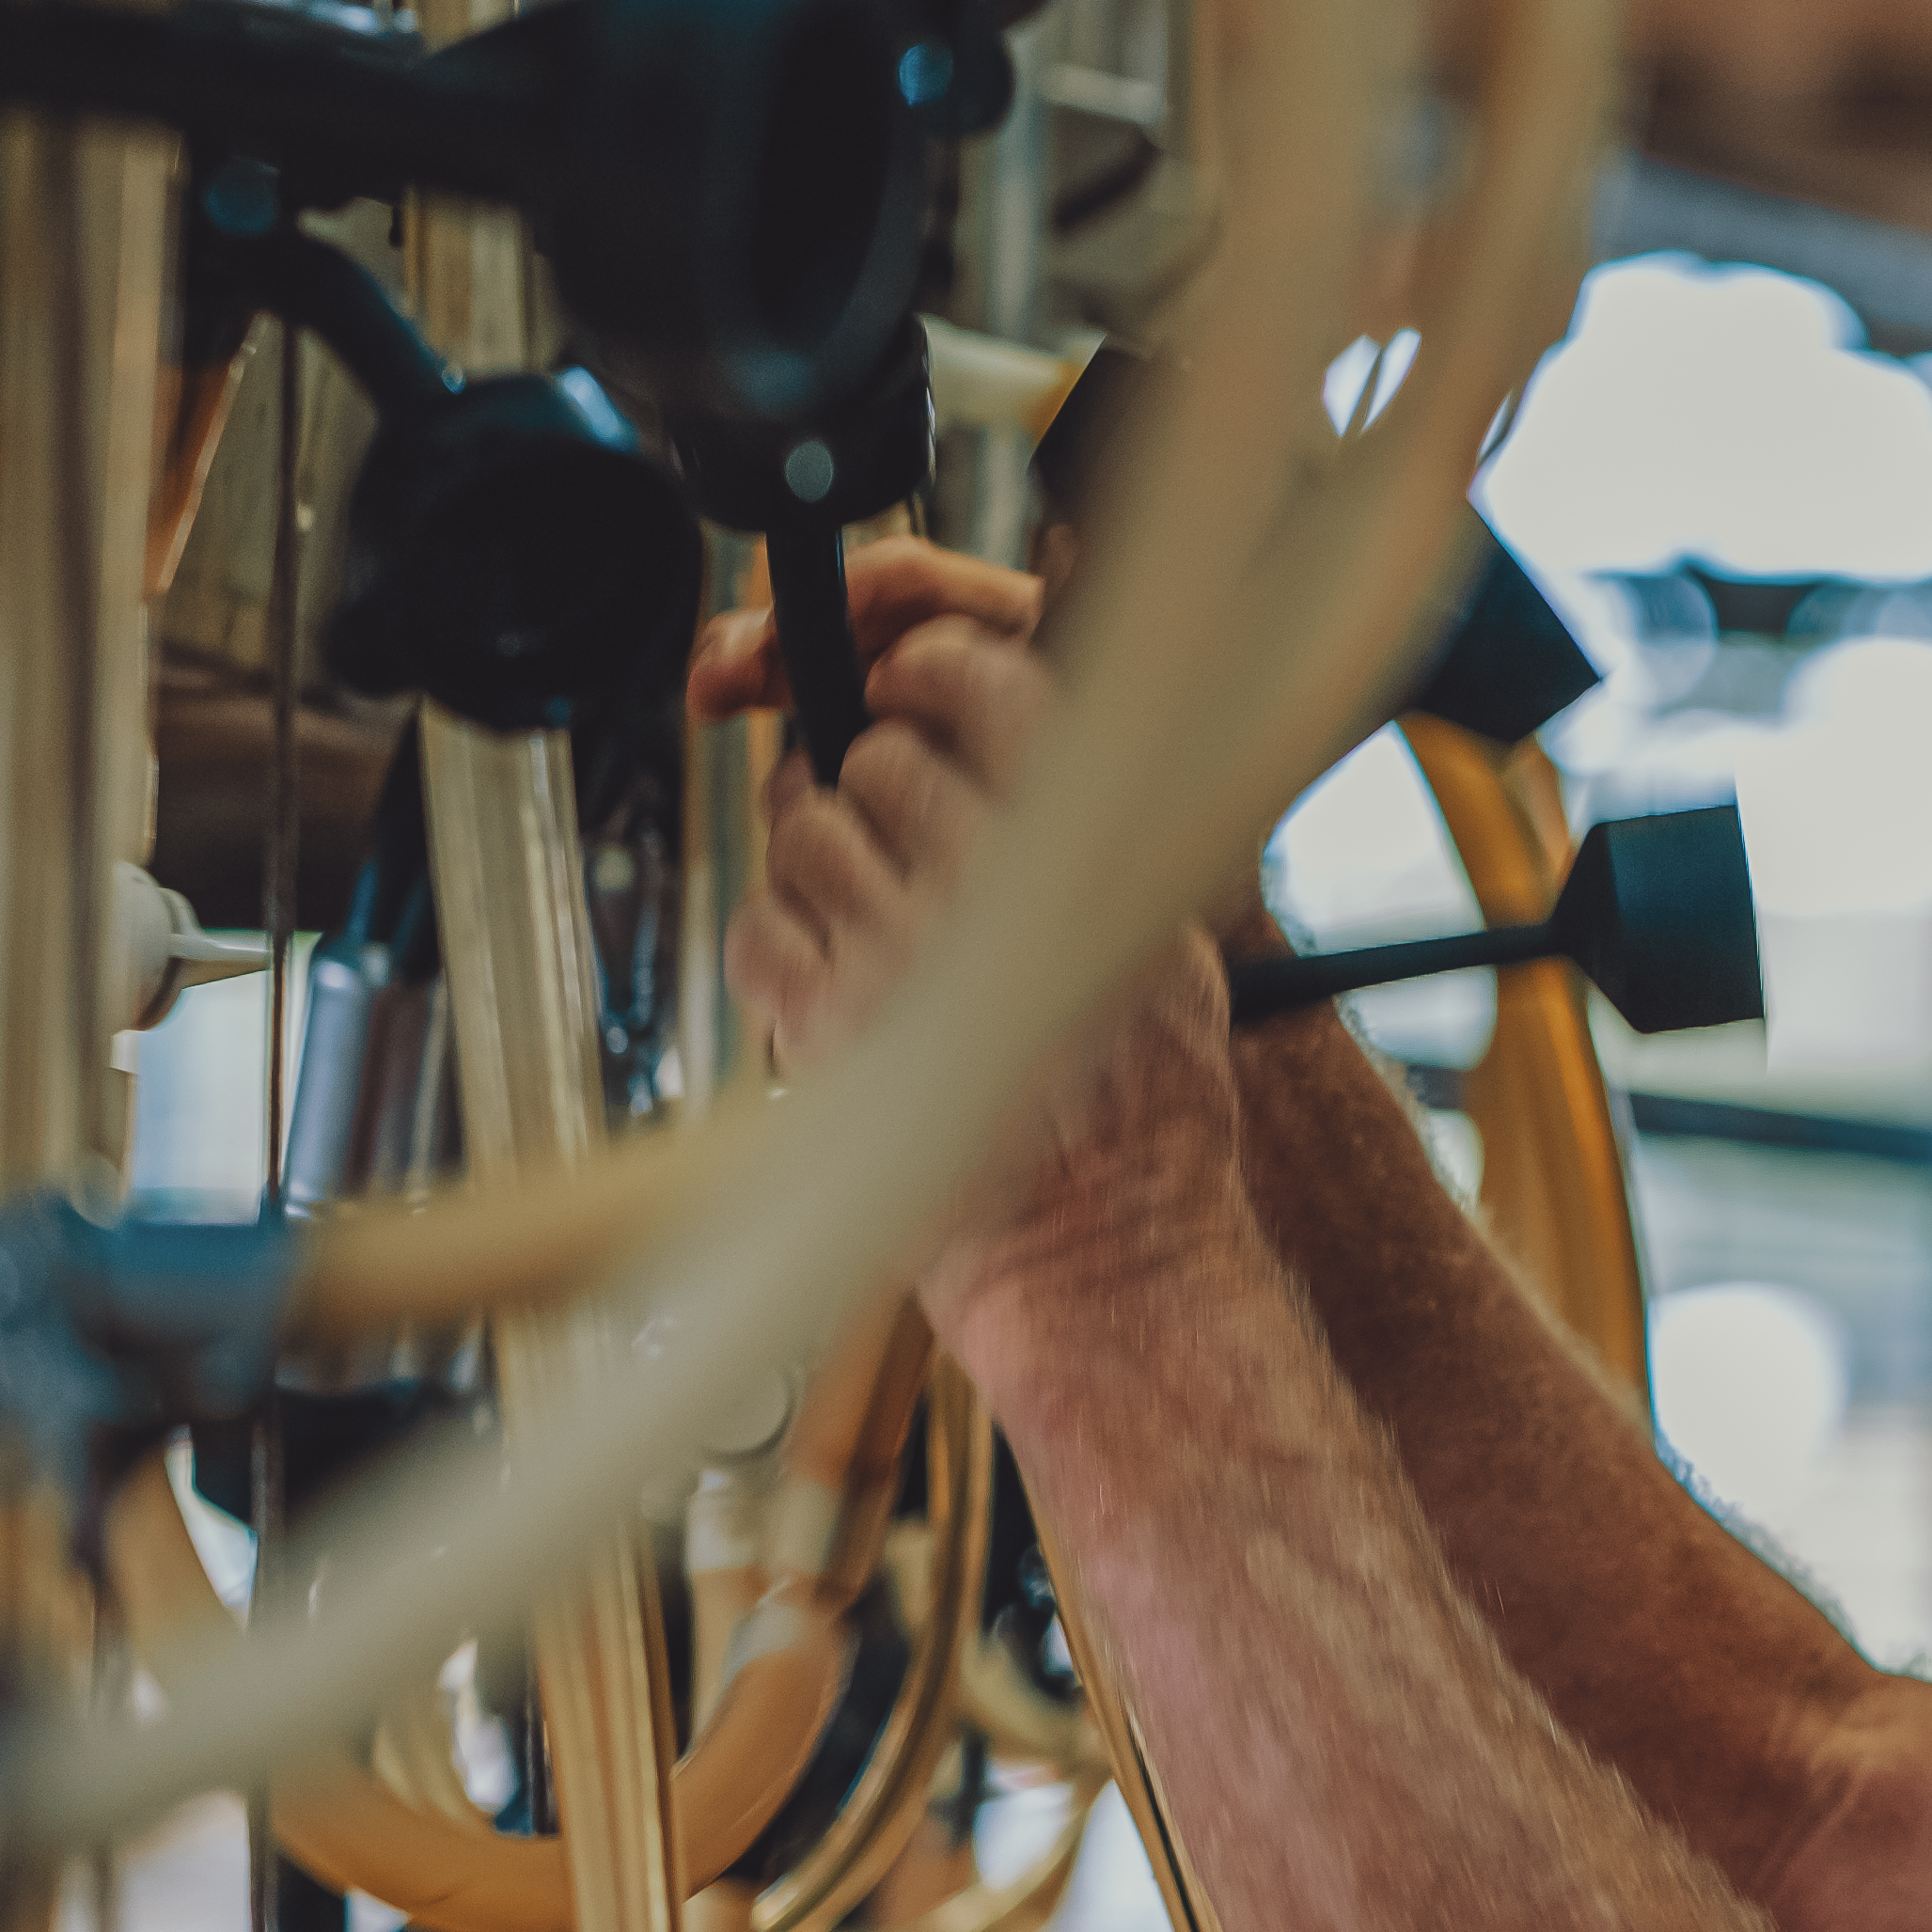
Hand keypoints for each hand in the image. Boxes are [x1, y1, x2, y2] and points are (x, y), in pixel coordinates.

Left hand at [704, 541, 1239, 1345]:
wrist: (1100, 1260)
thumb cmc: (1139, 1126)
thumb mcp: (1174, 957)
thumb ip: (1113, 841)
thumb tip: (1018, 738)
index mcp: (1096, 862)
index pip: (997, 688)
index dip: (934, 671)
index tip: (913, 686)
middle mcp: (999, 896)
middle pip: (877, 758)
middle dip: (870, 786)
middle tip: (894, 841)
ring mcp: (902, 959)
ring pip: (804, 830)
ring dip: (818, 862)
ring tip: (866, 921)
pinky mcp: (827, 1028)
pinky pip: (757, 925)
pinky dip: (777, 943)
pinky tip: (830, 981)